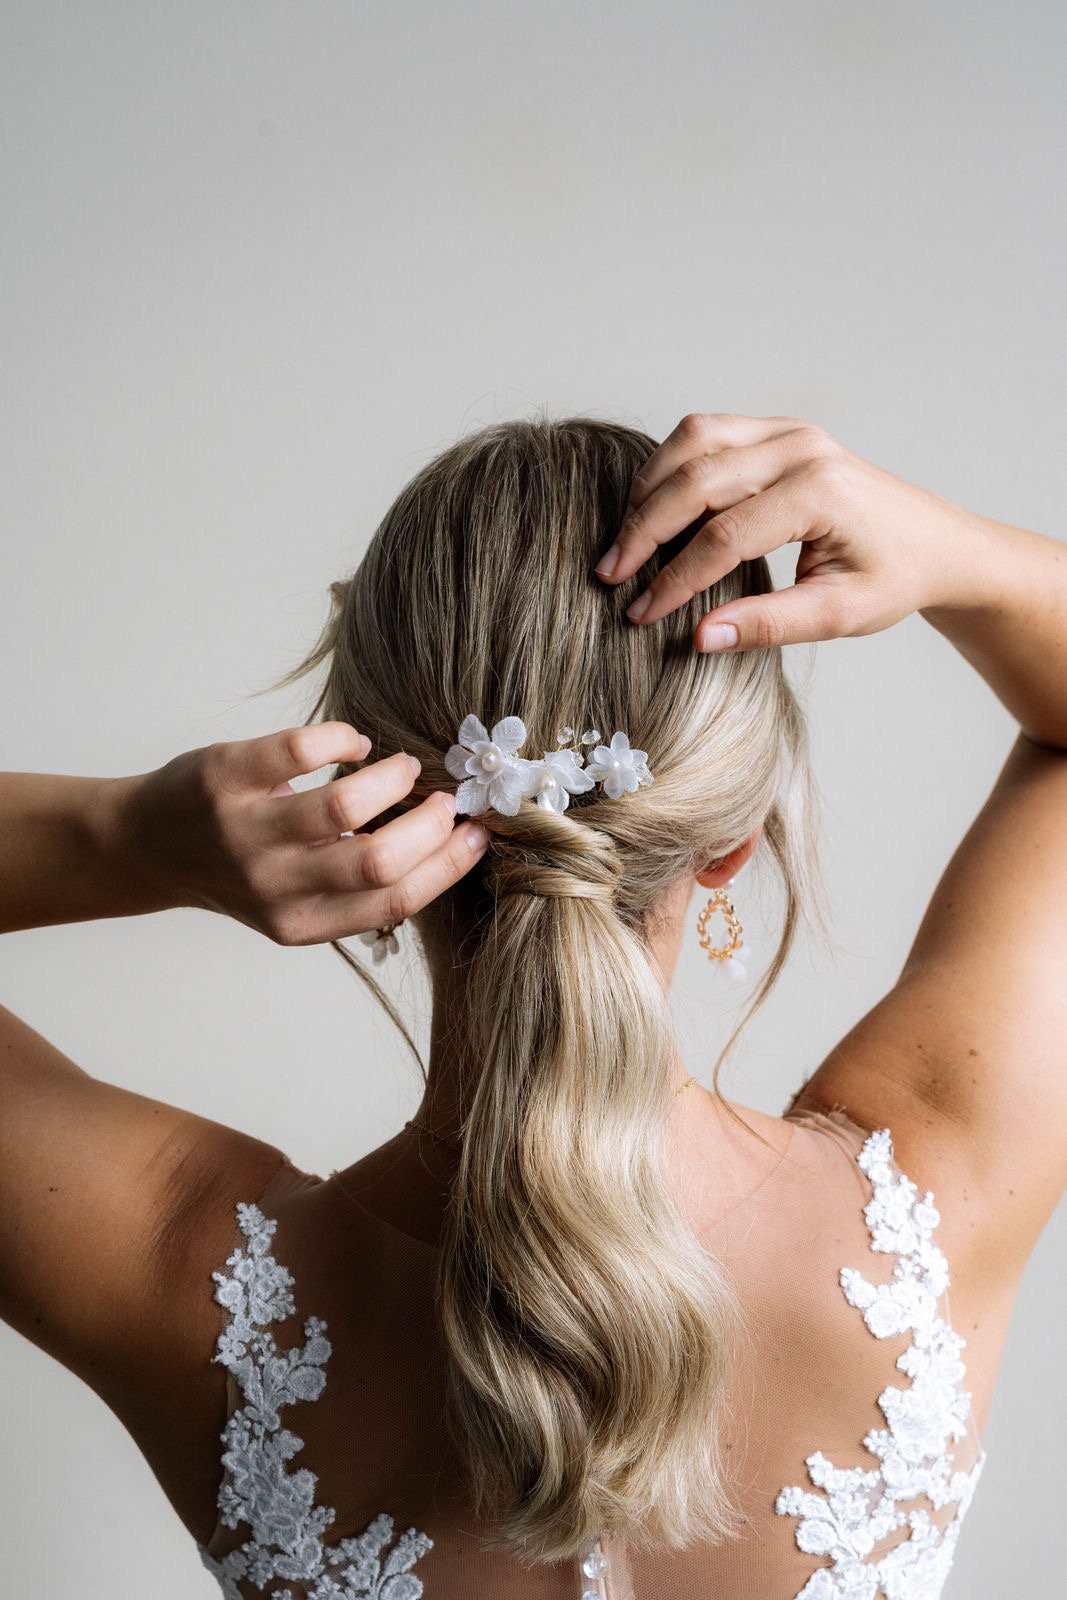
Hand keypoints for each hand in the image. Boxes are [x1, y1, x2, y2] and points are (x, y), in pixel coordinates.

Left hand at [114, 722, 489, 945]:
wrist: (148, 846)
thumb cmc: (239, 867)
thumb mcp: (294, 899)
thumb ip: (354, 885)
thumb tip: (447, 841)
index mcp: (300, 923)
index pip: (393, 901)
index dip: (447, 865)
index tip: (477, 834)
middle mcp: (272, 885)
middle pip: (377, 861)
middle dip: (429, 824)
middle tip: (445, 798)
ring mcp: (245, 832)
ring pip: (343, 804)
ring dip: (391, 778)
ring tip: (402, 767)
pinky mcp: (225, 778)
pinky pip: (302, 750)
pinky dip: (343, 739)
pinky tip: (351, 742)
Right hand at [594, 413, 980, 650]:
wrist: (934, 543)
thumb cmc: (891, 580)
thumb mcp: (838, 616)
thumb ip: (767, 626)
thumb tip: (698, 638)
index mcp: (820, 492)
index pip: (724, 536)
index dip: (675, 579)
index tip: (640, 613)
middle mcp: (801, 448)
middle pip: (697, 479)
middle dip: (644, 529)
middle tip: (609, 573)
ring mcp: (788, 430)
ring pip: (693, 439)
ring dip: (650, 488)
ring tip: (625, 539)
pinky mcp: (778, 430)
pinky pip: (706, 432)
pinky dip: (670, 466)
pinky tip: (653, 508)